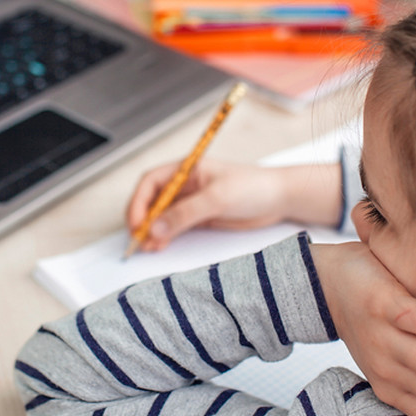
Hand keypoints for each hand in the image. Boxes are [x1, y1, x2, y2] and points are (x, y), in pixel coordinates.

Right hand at [126, 160, 289, 251]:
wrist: (279, 199)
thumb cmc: (253, 187)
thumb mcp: (218, 198)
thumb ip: (186, 213)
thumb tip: (156, 226)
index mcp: (186, 169)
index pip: (151, 182)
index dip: (139, 202)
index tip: (137, 222)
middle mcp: (185, 185)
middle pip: (152, 200)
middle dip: (142, 219)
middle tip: (138, 239)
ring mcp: (191, 202)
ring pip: (161, 216)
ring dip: (152, 230)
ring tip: (148, 247)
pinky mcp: (199, 218)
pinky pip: (174, 227)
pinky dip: (164, 236)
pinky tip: (160, 245)